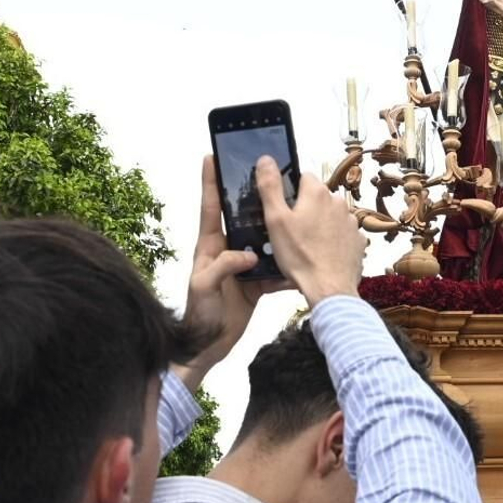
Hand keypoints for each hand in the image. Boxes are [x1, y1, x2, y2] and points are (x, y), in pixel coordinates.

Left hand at [174, 155, 285, 390]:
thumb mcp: (204, 287)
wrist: (208, 346)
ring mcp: (242, 266)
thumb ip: (223, 266)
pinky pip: (276, 269)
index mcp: (209, 246)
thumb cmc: (199, 315)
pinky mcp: (256, 282)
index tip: (212, 156)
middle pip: (241, 218)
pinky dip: (288, 267)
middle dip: (253, 199)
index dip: (210, 182)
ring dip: (277, 231)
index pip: (210, 208)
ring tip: (293, 213)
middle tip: (266, 177)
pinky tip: (303, 261)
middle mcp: (226, 251)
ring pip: (264, 241)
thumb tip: (250, 254)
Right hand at [256, 155, 364, 307]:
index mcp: (317, 193)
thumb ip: (270, 186)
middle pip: (318, 197)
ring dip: (321, 224)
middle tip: (293, 231)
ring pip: (331, 215)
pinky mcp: (358, 240)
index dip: (291, 191)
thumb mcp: (275, 220)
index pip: (303, 177)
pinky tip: (323, 254)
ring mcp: (352, 222)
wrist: (329, 288)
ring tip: (308, 246)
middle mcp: (339, 202)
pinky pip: (343, 234)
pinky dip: (334, 240)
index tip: (284, 210)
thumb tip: (265, 159)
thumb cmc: (299, 256)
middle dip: (306, 209)